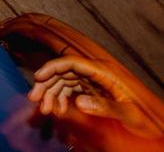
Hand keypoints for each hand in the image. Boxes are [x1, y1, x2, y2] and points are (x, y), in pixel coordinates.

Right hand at [29, 56, 162, 138]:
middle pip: (64, 72)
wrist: (156, 125)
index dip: (53, 67)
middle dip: (47, 84)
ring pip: (64, 82)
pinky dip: (61, 100)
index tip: (38, 77)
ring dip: (52, 94)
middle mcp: (96, 74)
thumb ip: (105, 107)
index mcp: (104, 72)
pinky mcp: (92, 92)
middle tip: (35, 98)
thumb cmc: (146, 116)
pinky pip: (71, 92)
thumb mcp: (129, 113)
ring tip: (46, 109)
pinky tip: (58, 111)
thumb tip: (78, 102)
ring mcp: (94, 82)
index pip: (72, 62)